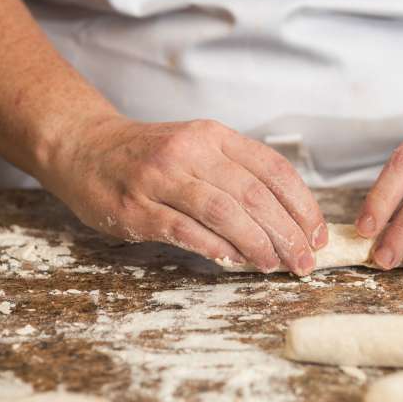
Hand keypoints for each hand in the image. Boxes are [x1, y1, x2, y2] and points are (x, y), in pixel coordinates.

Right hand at [38, 116, 327, 274]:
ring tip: (275, 265)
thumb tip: (286, 223)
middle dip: (288, 233)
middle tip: (304, 262)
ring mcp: (162, 178)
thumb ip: (238, 176)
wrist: (84, 147)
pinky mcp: (137, 207)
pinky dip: (216, 248)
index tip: (318, 235)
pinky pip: (186, 230)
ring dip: (257, 244)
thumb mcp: (199, 148)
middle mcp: (192, 152)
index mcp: (215, 136)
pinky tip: (235, 261)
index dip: (303, 206)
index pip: (274, 170)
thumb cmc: (152, 155)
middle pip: (255, 195)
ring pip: (224, 212)